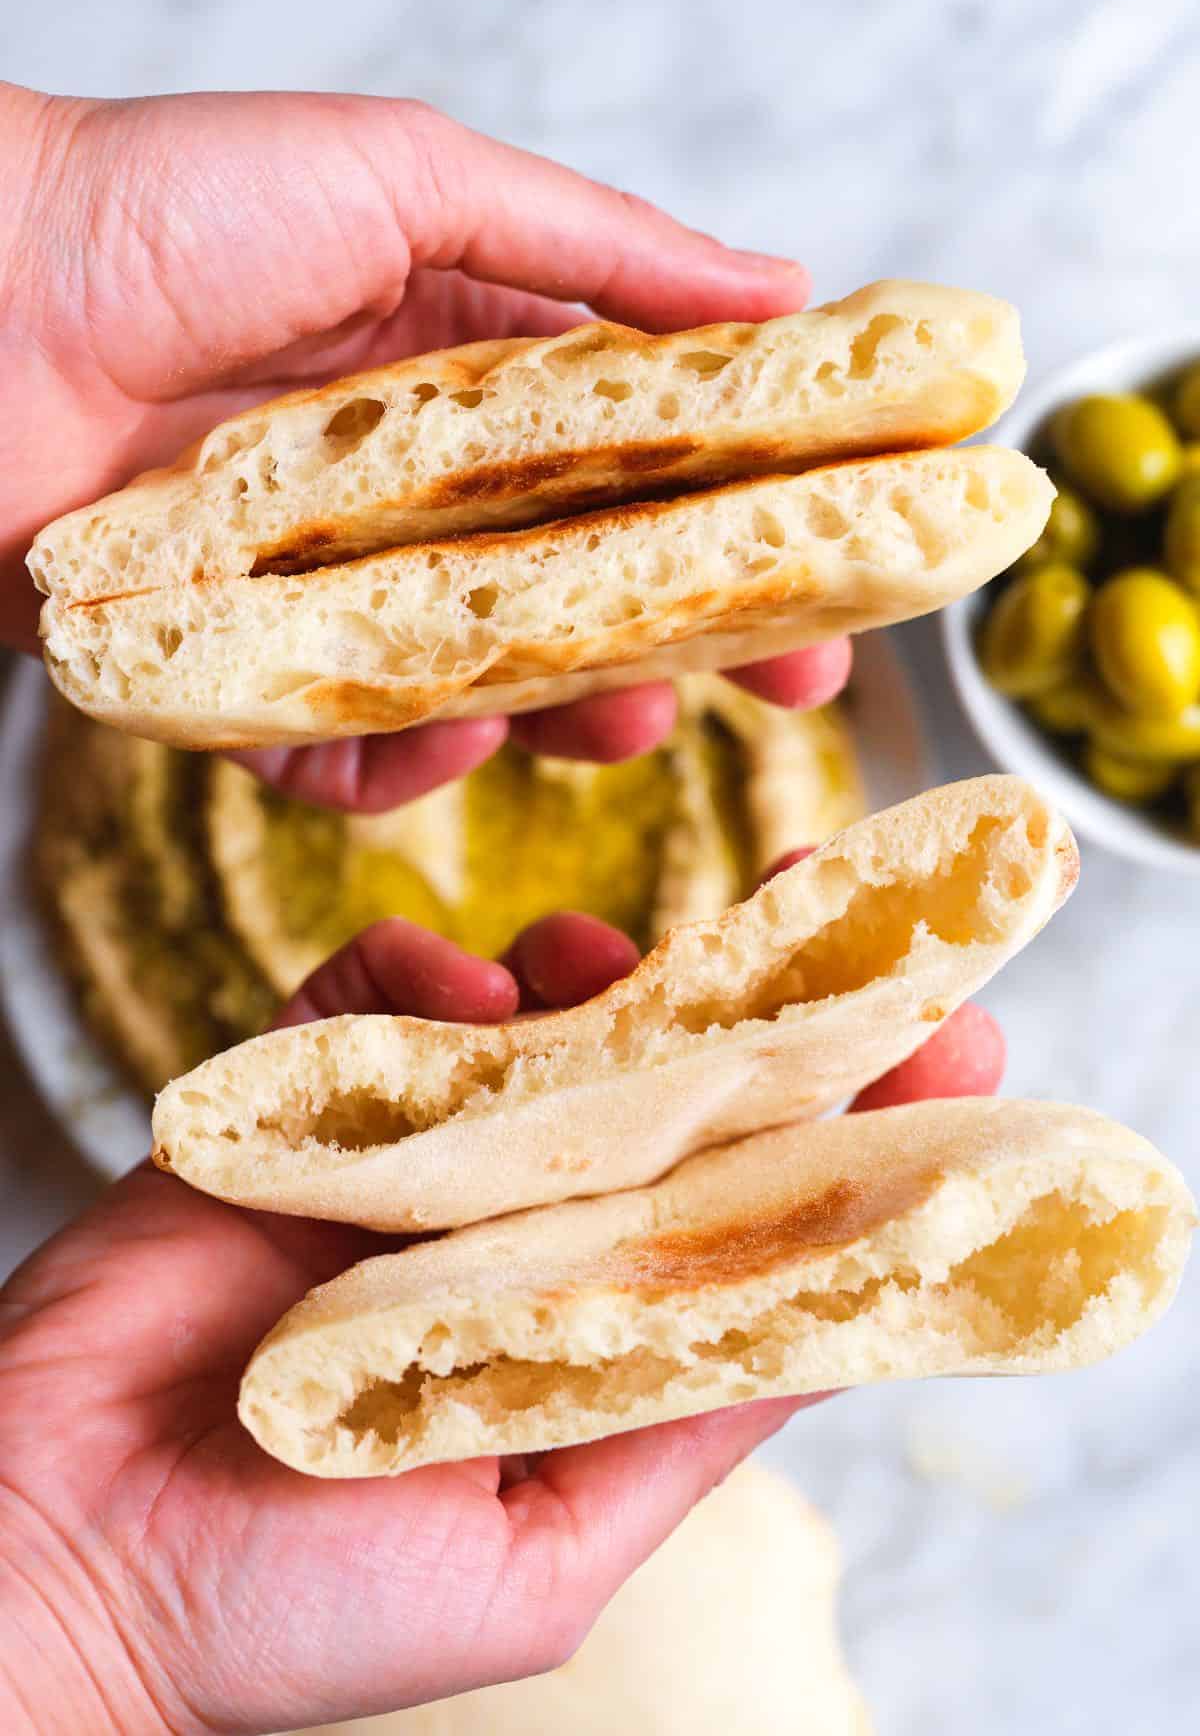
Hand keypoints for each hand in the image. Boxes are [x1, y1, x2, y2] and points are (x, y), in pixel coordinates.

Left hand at [0, 83, 849, 814]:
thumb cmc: (166, 206)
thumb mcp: (408, 176)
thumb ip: (596, 248)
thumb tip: (788, 292)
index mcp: (469, 388)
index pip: (648, 468)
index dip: (754, 521)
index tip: (854, 564)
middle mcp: (411, 499)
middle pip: (585, 595)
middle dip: (694, 646)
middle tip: (794, 683)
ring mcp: (328, 593)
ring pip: (483, 688)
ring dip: (566, 718)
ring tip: (620, 720)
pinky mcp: (235, 675)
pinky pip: (339, 756)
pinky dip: (395, 771)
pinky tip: (438, 747)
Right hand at [0, 892, 1003, 1733]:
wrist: (50, 1559)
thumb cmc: (287, 1609)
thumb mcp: (541, 1548)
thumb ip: (682, 1420)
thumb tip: (849, 1316)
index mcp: (592, 1339)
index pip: (755, 1212)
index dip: (853, 1124)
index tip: (946, 1039)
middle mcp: (517, 1241)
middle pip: (664, 1097)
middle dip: (749, 1002)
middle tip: (820, 909)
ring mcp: (408, 1169)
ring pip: (535, 1033)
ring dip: (592, 977)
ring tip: (608, 961)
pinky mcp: (298, 1114)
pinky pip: (373, 1005)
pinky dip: (420, 972)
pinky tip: (456, 981)